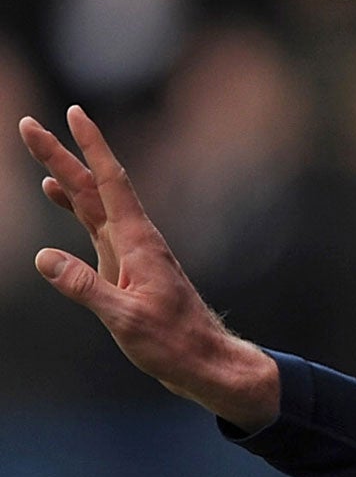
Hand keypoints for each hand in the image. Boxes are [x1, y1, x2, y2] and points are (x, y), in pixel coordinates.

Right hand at [19, 105, 278, 429]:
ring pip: (93, 204)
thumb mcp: (126, 319)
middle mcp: (135, 240)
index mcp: (139, 243)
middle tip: (29, 125)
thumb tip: (45, 257)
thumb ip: (86, 288)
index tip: (75, 113)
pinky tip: (59, 196)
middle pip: (93, 188)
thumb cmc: (175, 345)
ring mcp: (131, 252)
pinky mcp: (127, 267)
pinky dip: (75, 206)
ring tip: (39, 148)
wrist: (206, 363)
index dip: (92, 147)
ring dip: (65, 176)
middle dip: (61, 155)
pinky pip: (95, 226)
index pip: (112, 183)